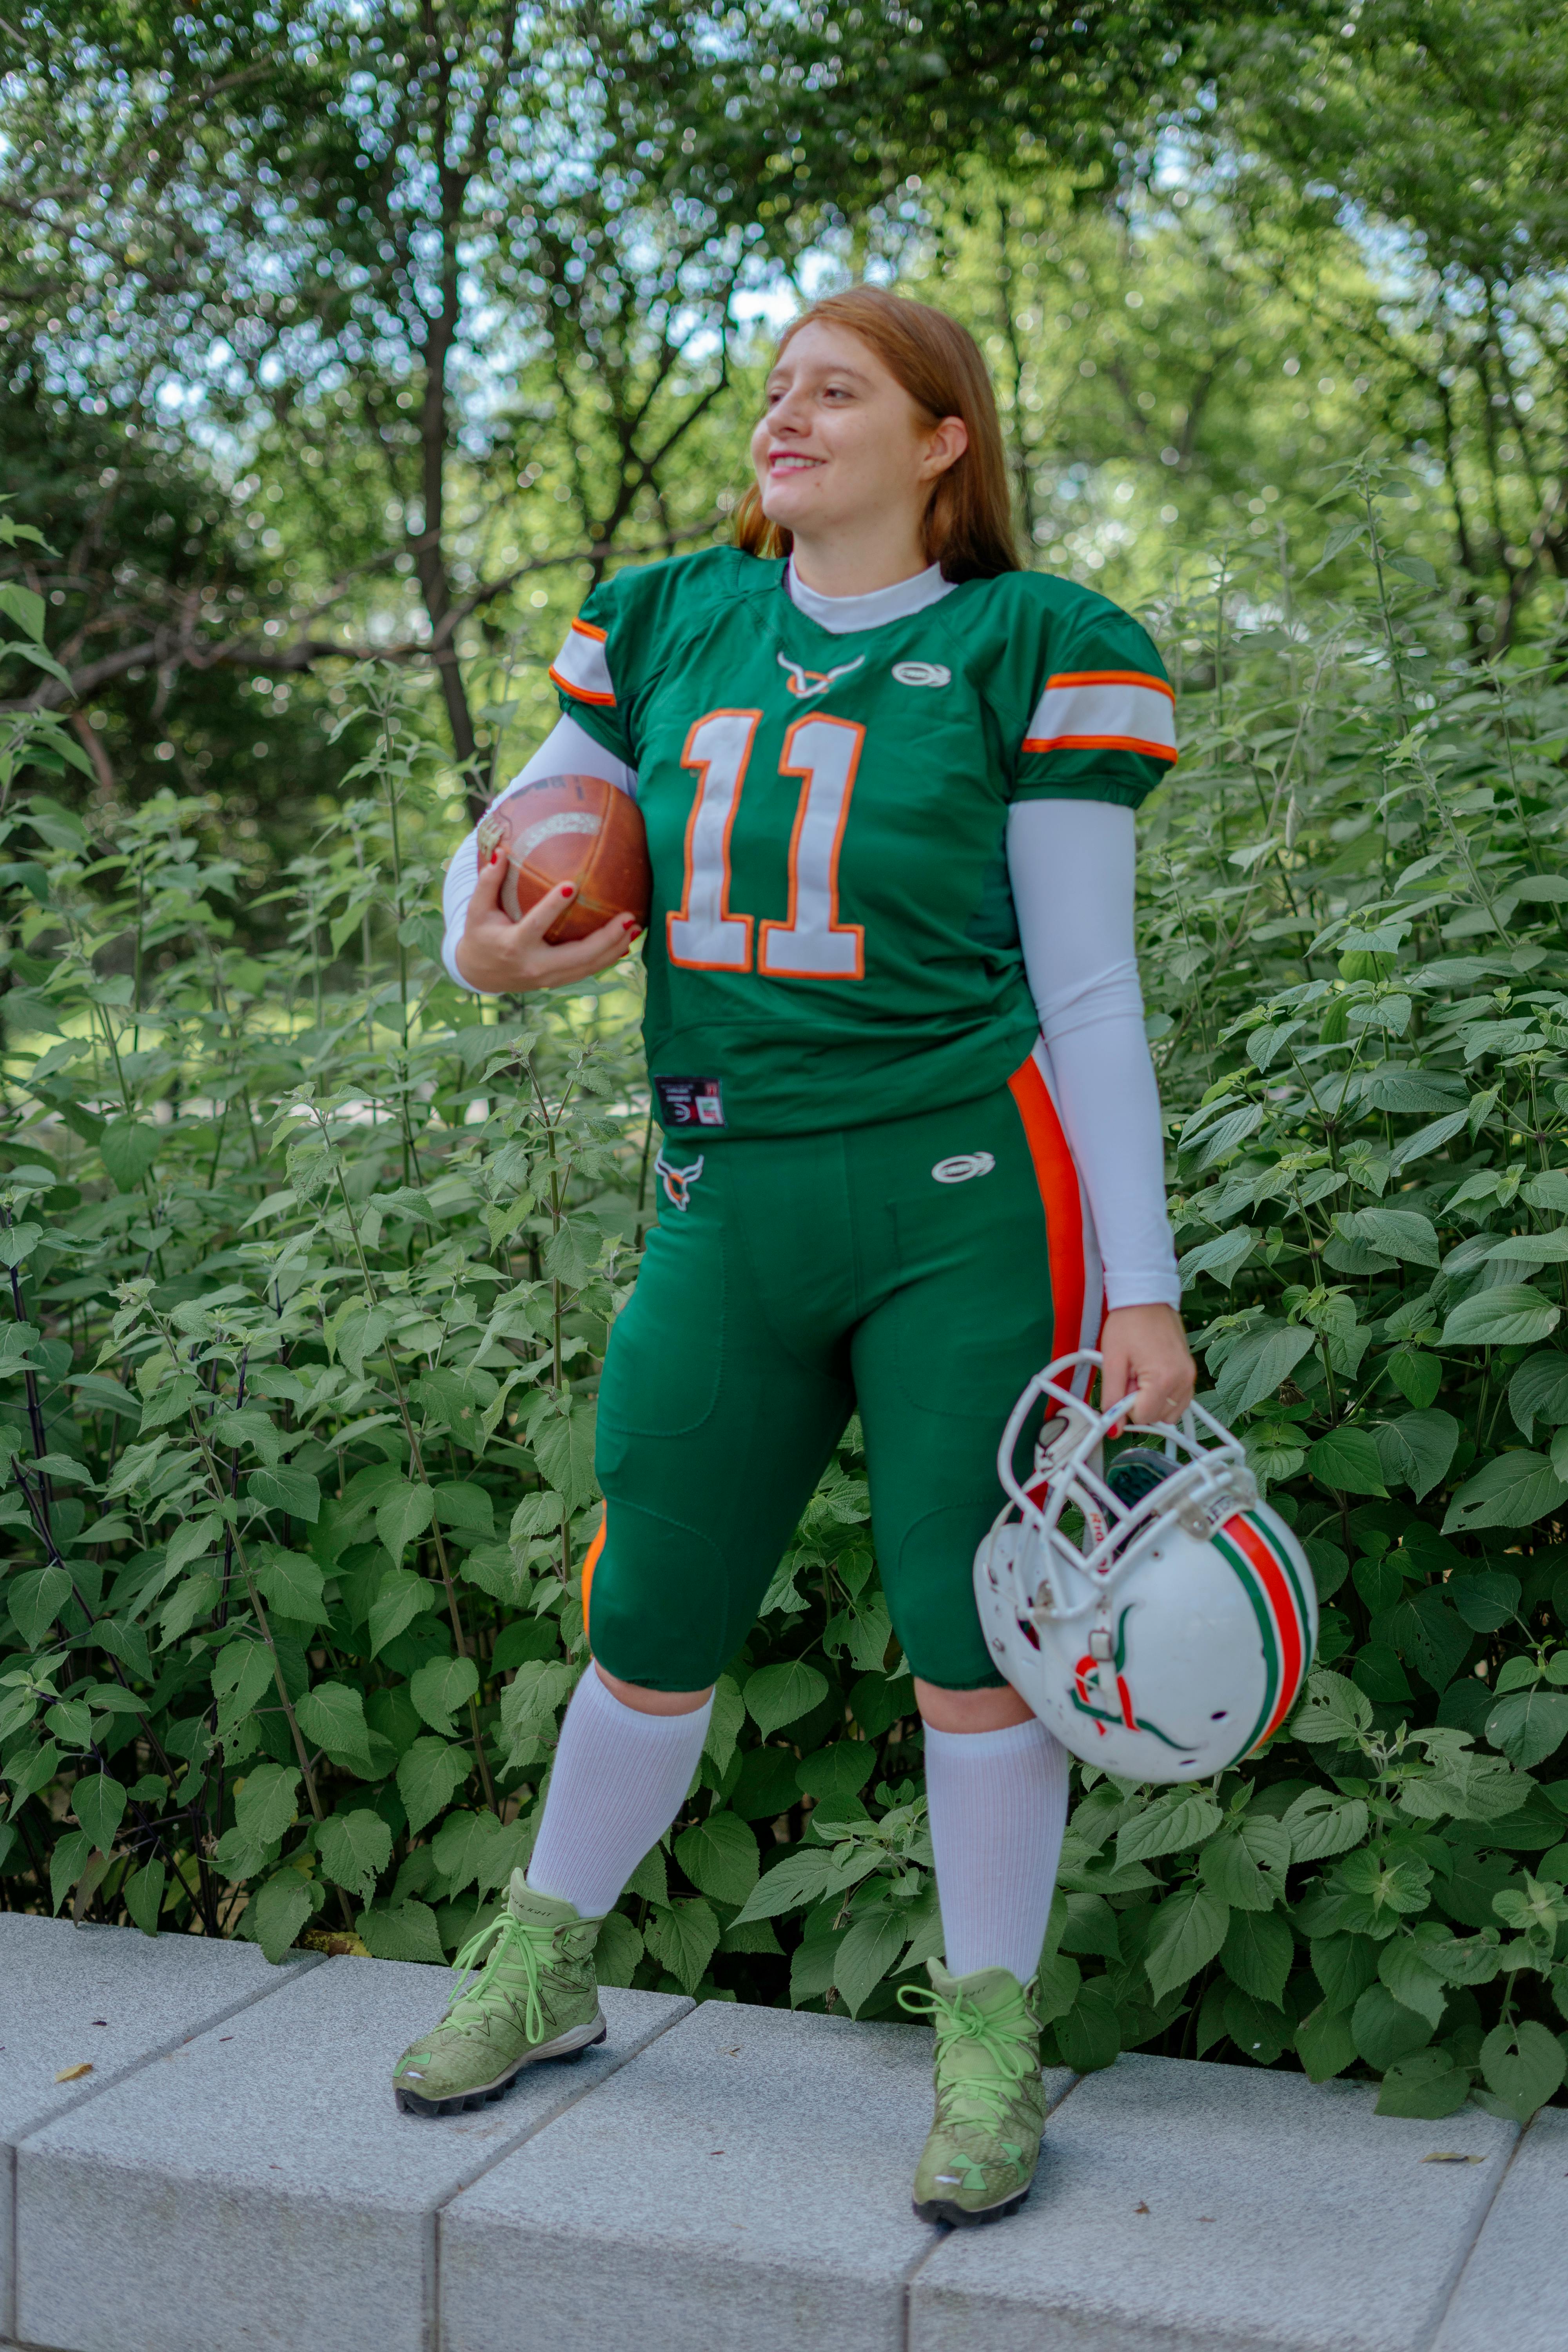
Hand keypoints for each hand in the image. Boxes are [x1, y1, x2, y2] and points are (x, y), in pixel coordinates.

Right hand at [454, 848, 641, 992]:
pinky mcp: (557, 982)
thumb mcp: (477, 910)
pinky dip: (608, 958)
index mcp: (513, 945)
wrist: (479, 974)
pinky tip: (626, 942)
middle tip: (628, 917)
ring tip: (636, 927)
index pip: (536, 925)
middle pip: (576, 956)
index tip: (572, 885)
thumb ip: (488, 882)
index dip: (552, 907)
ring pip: (588, 967)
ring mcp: (548, 978)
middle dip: (605, 939)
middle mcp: (534, 966)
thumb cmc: (480, 935)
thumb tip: (502, 851)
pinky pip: (587, 971)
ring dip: (614, 949)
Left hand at [1099, 1303, 1195, 1429]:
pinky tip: (1151, 1376)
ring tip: (1140, 1374)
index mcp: (1163, 1378)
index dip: (1126, 1406)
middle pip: (1156, 1417)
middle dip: (1139, 1403)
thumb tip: (1112, 1429)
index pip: (1142, 1418)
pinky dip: (1163, 1395)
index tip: (1122, 1385)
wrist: (1146, 1297)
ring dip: (1151, 1400)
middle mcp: (1183, 1380)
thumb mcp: (1112, 1361)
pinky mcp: (1190, 1372)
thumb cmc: (1128, 1323)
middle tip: (1131, 1376)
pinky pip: (1178, 1400)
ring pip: (1168, 1412)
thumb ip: (1112, 1399)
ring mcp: (1189, 1376)